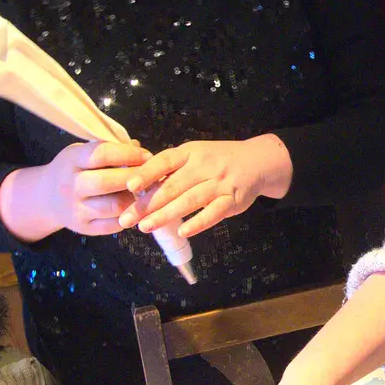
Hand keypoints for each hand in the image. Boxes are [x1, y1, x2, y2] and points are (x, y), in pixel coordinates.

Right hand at [0, 141, 150, 240]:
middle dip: (135, 177)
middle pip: (108, 182)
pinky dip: (129, 216)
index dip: (129, 154)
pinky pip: (114, 225)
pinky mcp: (83, 228)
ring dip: (135, 199)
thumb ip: (110, 150)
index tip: (147, 155)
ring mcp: (75, 209)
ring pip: (115, 206)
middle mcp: (70, 186)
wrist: (46, 197)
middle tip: (152, 174)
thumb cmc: (74, 169)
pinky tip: (134, 207)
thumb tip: (140, 149)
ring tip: (144, 192)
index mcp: (71, 160)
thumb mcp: (83, 153)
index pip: (102, 154)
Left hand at [120, 135, 292, 238]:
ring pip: (190, 200)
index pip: (164, 161)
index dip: (146, 173)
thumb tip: (138, 187)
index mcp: (190, 152)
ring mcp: (220, 183)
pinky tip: (183, 231)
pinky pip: (214, 213)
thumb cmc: (217, 160)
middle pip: (173, 185)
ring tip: (145, 226)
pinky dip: (198, 222)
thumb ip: (171, 169)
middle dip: (148, 204)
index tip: (129, 186)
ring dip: (166, 215)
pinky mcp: (233, 200)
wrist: (257, 161)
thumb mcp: (194, 155)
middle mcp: (204, 165)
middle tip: (127, 219)